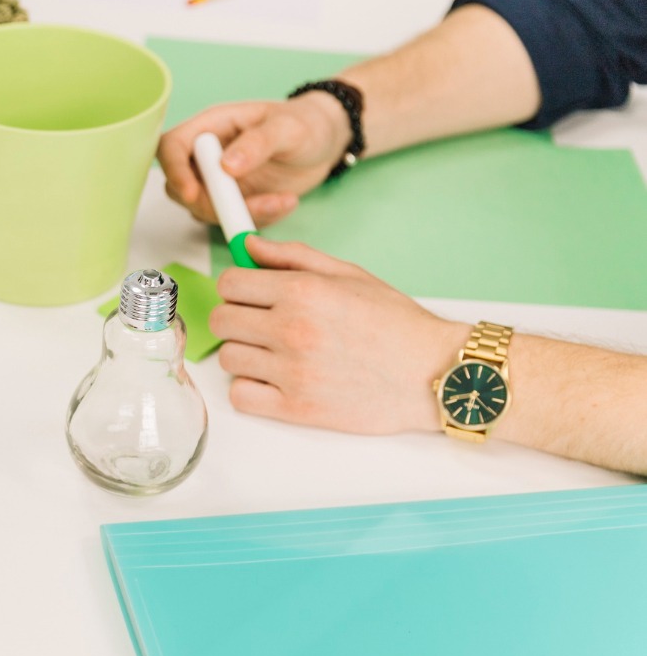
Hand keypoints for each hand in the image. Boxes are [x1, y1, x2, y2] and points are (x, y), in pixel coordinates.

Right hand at [157, 93, 350, 227]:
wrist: (327, 143)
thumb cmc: (306, 123)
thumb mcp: (288, 127)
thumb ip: (257, 143)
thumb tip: (226, 166)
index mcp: (211, 127)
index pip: (171, 146)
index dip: (174, 171)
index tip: (193, 194)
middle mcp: (207, 156)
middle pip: (179, 185)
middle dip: (208, 203)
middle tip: (245, 206)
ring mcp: (218, 182)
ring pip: (204, 209)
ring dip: (239, 215)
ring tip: (282, 201)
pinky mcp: (233, 202)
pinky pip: (231, 221)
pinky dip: (256, 221)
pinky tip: (285, 203)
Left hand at [210, 236, 468, 434]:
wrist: (433, 373)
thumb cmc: (395, 324)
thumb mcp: (348, 275)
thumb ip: (293, 257)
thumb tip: (248, 247)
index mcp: (303, 291)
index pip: (230, 283)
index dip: (237, 288)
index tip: (250, 295)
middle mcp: (293, 329)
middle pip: (222, 321)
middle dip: (237, 319)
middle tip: (262, 324)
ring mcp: (293, 371)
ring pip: (228, 358)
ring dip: (245, 354)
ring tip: (276, 354)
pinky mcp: (296, 408)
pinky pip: (240, 396)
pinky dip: (250, 389)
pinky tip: (274, 380)